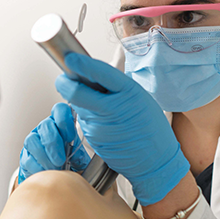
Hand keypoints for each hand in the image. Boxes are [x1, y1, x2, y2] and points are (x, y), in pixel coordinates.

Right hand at [18, 103, 89, 183]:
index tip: (71, 136)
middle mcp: (45, 128)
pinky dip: (37, 167)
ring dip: (44, 156)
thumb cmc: (69, 161)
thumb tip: (79, 157)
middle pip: (45, 126)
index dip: (64, 120)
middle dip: (53, 143)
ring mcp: (33, 140)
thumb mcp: (78, 156)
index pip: (60, 110)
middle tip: (61, 159)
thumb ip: (80, 154)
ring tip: (54, 167)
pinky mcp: (25, 155)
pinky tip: (45, 172)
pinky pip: (26, 158)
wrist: (56, 175)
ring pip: (32, 140)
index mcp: (60, 123)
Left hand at [55, 53, 189, 205]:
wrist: (156, 160)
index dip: (81, 64)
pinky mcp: (94, 140)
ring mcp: (101, 126)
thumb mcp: (140, 98)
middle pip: (77, 92)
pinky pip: (84, 122)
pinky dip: (88, 118)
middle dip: (65, 83)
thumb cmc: (151, 127)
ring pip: (78, 107)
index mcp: (129, 93)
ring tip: (98, 104)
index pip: (100, 73)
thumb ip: (117, 86)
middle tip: (63, 79)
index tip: (70, 58)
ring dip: (79, 101)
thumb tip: (91, 73)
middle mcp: (113, 109)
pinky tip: (104, 122)